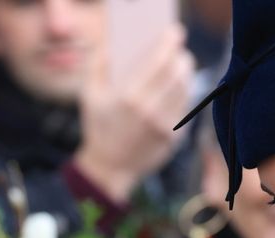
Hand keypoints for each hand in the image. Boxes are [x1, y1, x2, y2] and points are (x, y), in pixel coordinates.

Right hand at [73, 25, 194, 202]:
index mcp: (128, 97)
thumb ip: (97, 64)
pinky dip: (184, 94)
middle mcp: (150, 110)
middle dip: (182, 56)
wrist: (109, 167)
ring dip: (186, 74)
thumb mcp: (89, 95)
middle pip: (178, 72)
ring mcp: (165, 126)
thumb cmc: (98, 127)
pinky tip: (177, 90)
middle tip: (180, 50)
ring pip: (186, 89)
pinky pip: (186, 108)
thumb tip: (112, 43)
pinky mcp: (174, 138)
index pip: (159, 60)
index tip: (175, 32)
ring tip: (181, 67)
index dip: (170, 42)